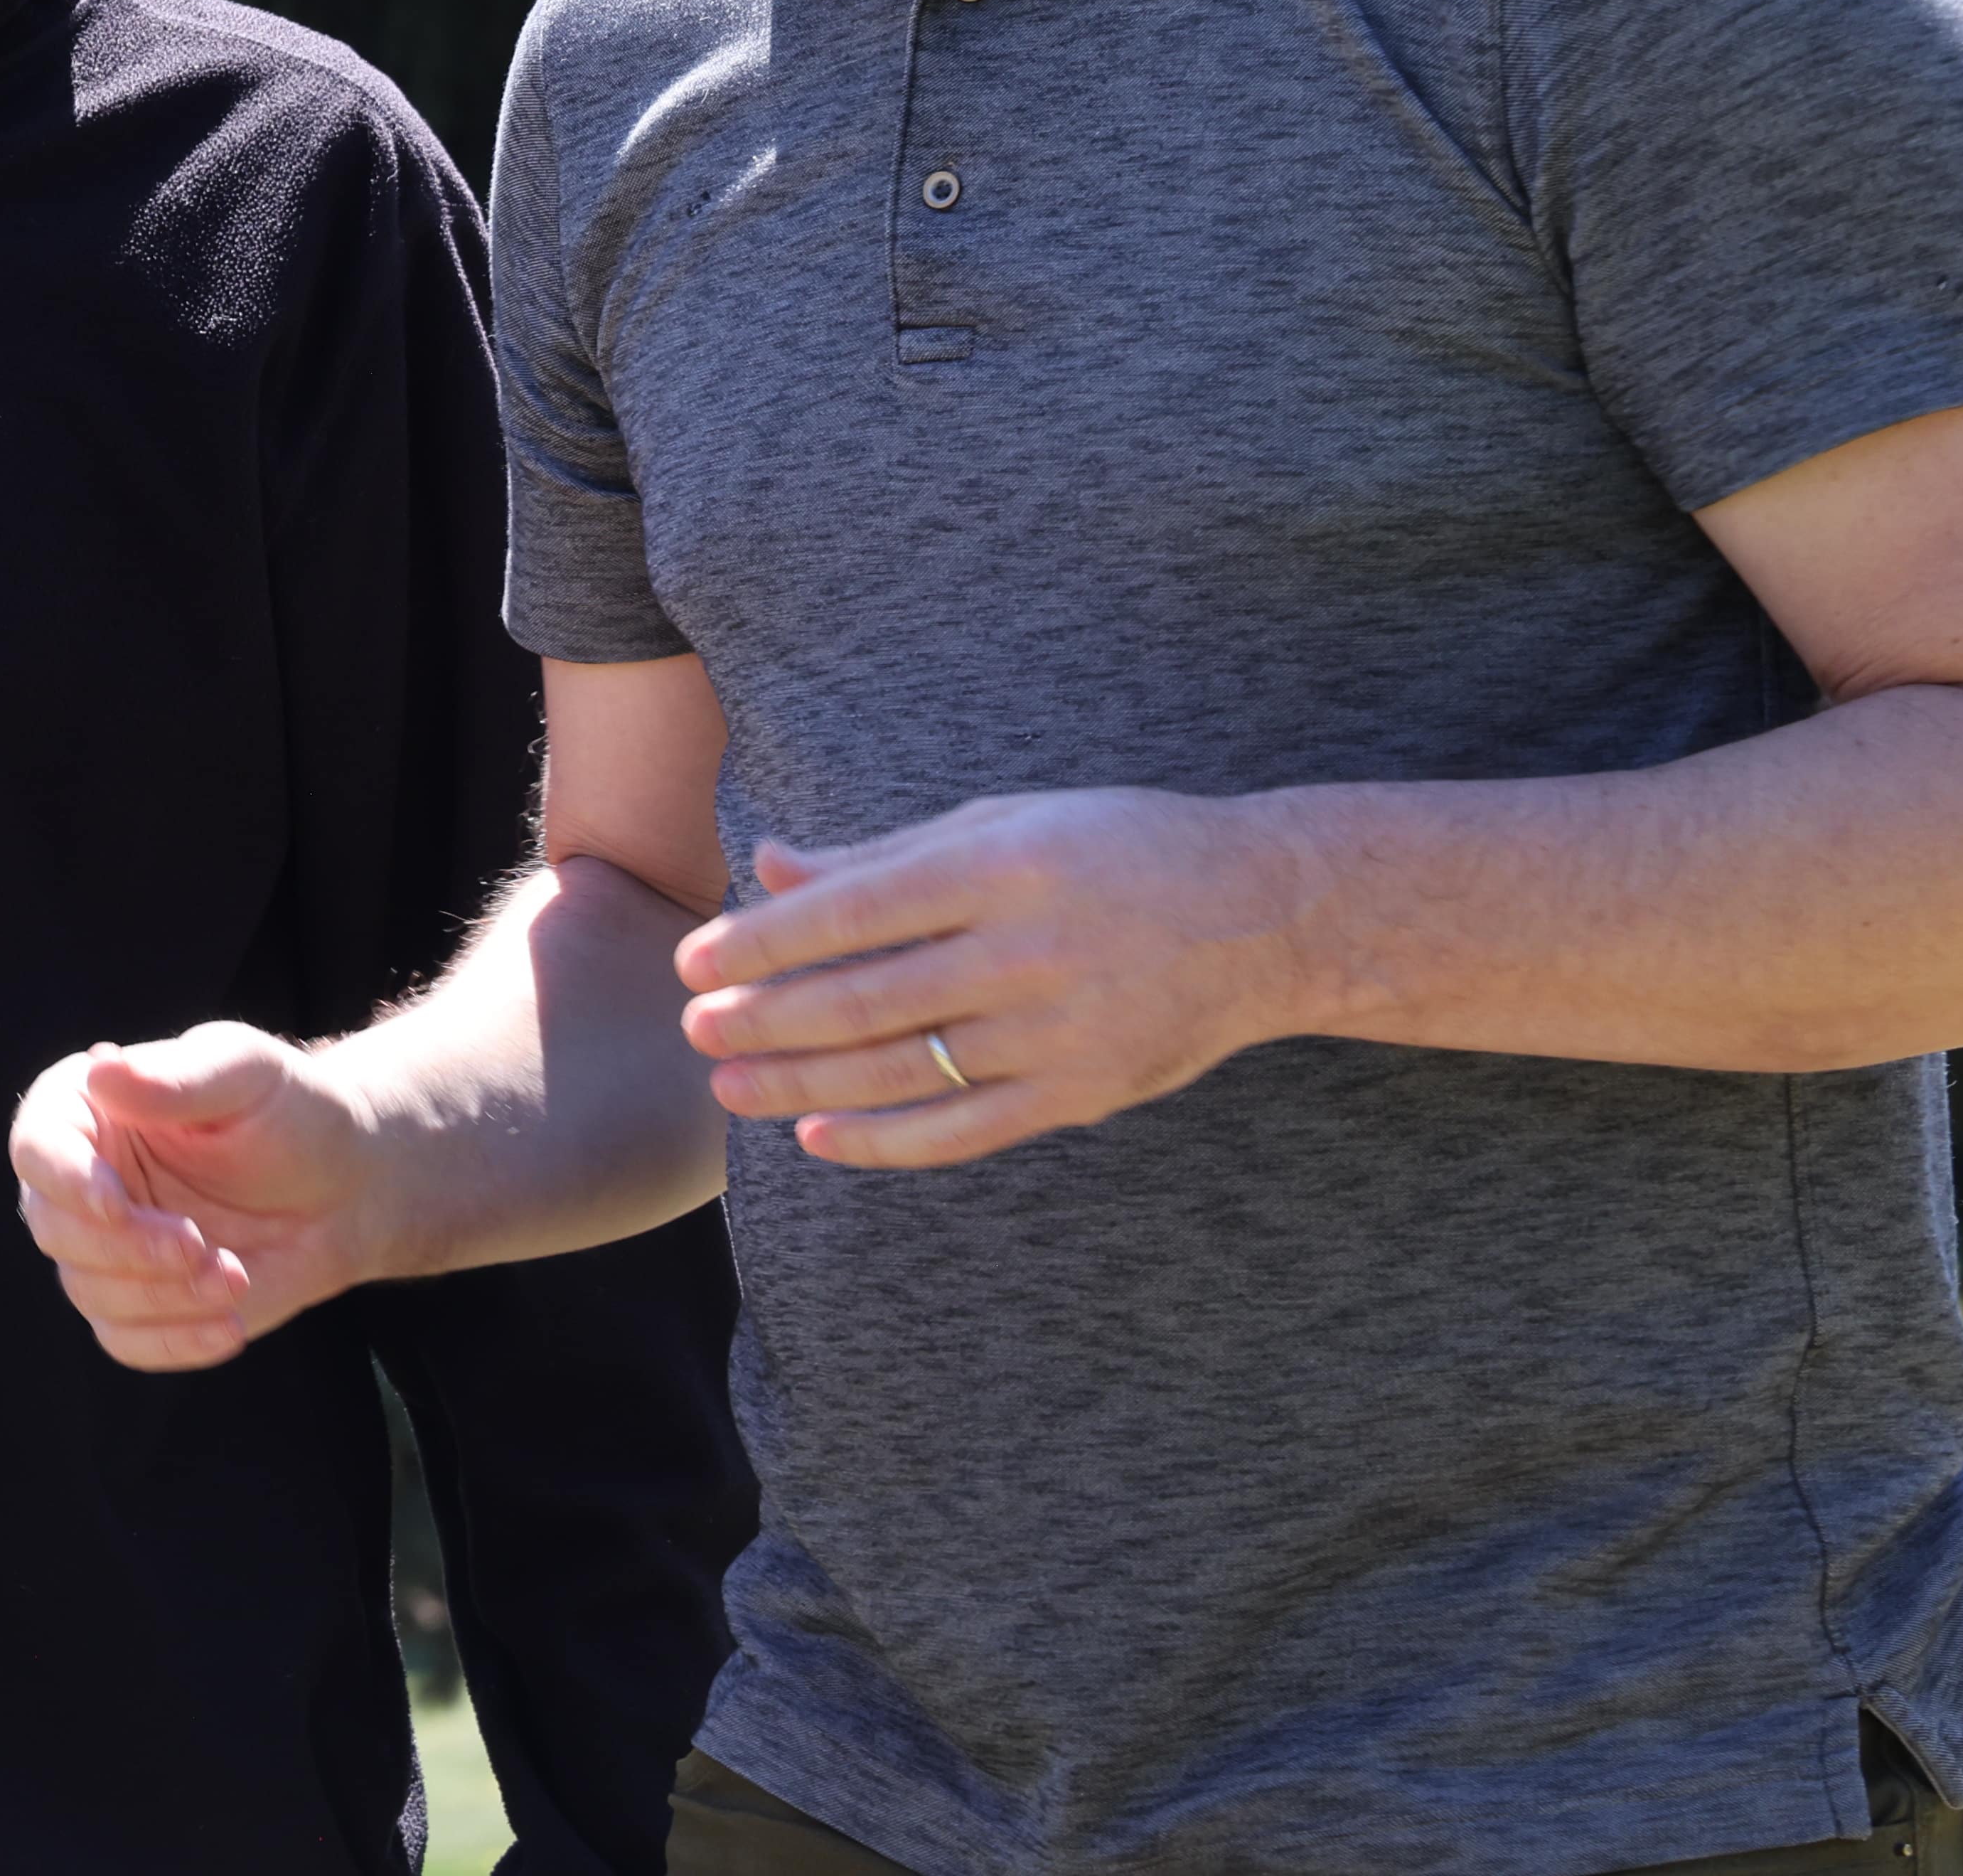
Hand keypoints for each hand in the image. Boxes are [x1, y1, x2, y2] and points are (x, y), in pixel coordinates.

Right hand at [7, 1028, 389, 1369]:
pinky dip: (172, 1341)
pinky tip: (229, 1327)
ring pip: (88, 1290)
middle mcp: (85, 1179)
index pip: (38, 1145)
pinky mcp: (142, 1301)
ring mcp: (109, 1246)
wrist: (345, 1188)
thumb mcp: (246, 1073)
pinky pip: (124, 1339)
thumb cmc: (291, 1111)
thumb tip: (100, 1069)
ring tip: (234, 1275)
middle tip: (198, 1244)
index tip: (115, 1204)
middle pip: (53, 1227)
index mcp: (90, 1109)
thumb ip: (178, 1076)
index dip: (64, 1178)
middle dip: (125, 1248)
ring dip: (161, 1295)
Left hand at [677, 789, 1322, 1167]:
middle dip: (765, 1020)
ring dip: (803, 1085)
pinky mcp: (1084, 1092)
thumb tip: (770, 866)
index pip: (852, 914)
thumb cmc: (1116, 850)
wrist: (1268, 916)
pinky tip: (819, 1137)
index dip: (762, 943)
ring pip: (904, 1071)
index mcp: (1001, 867)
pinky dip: (886, 1140)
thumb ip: (884, 854)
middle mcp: (1026, 951)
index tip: (694, 961)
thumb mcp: (1003, 823)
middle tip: (695, 1031)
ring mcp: (1058, 1031)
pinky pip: (966, 1129)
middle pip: (865, 1000)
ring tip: (731, 1087)